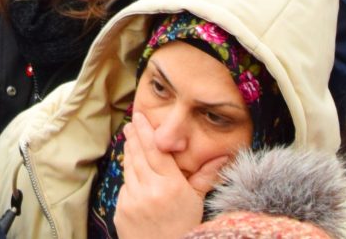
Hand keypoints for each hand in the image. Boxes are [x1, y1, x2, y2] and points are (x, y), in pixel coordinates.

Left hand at [113, 113, 225, 238]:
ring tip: (130, 140)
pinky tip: (131, 170)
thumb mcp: (197, 202)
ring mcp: (133, 201)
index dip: (146, 132)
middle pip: (139, 155)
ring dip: (129, 153)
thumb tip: (224, 154)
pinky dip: (128, 178)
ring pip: (129, 169)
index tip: (140, 118)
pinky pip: (125, 188)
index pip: (156, 151)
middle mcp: (150, 191)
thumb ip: (205, 176)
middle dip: (134, 137)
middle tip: (132, 122)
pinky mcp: (121, 210)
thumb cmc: (185, 228)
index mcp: (171, 186)